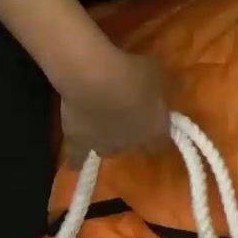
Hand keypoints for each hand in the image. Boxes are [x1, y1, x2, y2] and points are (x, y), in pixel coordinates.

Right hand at [59, 51, 171, 167]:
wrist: (94, 77)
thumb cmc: (132, 72)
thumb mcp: (156, 77)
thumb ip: (156, 91)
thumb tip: (154, 92)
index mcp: (155, 130)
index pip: (162, 141)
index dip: (158, 133)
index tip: (156, 124)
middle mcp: (132, 144)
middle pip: (135, 146)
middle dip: (134, 135)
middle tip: (127, 118)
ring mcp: (103, 145)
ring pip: (108, 150)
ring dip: (109, 140)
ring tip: (103, 127)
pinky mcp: (77, 141)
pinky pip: (77, 156)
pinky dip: (77, 159)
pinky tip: (75, 164)